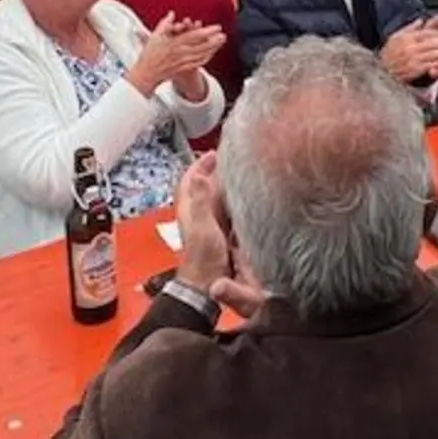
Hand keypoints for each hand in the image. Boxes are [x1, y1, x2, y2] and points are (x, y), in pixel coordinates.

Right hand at [127, 13, 226, 95]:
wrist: (147, 73)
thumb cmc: (150, 54)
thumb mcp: (154, 36)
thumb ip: (165, 24)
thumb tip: (172, 14)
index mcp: (174, 43)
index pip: (194, 36)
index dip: (207, 32)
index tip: (216, 27)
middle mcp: (181, 53)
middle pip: (202, 46)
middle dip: (214, 40)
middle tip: (223, 34)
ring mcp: (183, 62)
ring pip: (202, 54)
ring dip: (213, 48)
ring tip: (221, 41)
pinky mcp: (184, 68)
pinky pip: (199, 63)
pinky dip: (207, 57)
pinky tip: (212, 52)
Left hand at [174, 153, 232, 291]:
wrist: (208, 284)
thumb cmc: (203, 259)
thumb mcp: (202, 226)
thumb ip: (200, 201)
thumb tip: (197, 175)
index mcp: (190, 210)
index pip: (191, 180)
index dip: (200, 165)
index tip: (213, 154)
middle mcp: (199, 215)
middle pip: (204, 186)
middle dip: (215, 171)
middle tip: (229, 159)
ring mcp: (211, 224)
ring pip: (216, 198)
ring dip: (225, 185)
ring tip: (240, 173)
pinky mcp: (222, 234)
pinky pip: (227, 211)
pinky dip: (234, 201)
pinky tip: (246, 199)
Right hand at [379, 19, 437, 81]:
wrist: (378, 70)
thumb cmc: (388, 55)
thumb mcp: (396, 37)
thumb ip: (410, 28)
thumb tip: (421, 21)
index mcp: (407, 37)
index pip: (428, 33)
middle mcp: (410, 47)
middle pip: (434, 43)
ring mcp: (412, 59)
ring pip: (434, 54)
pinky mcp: (413, 70)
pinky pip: (430, 66)